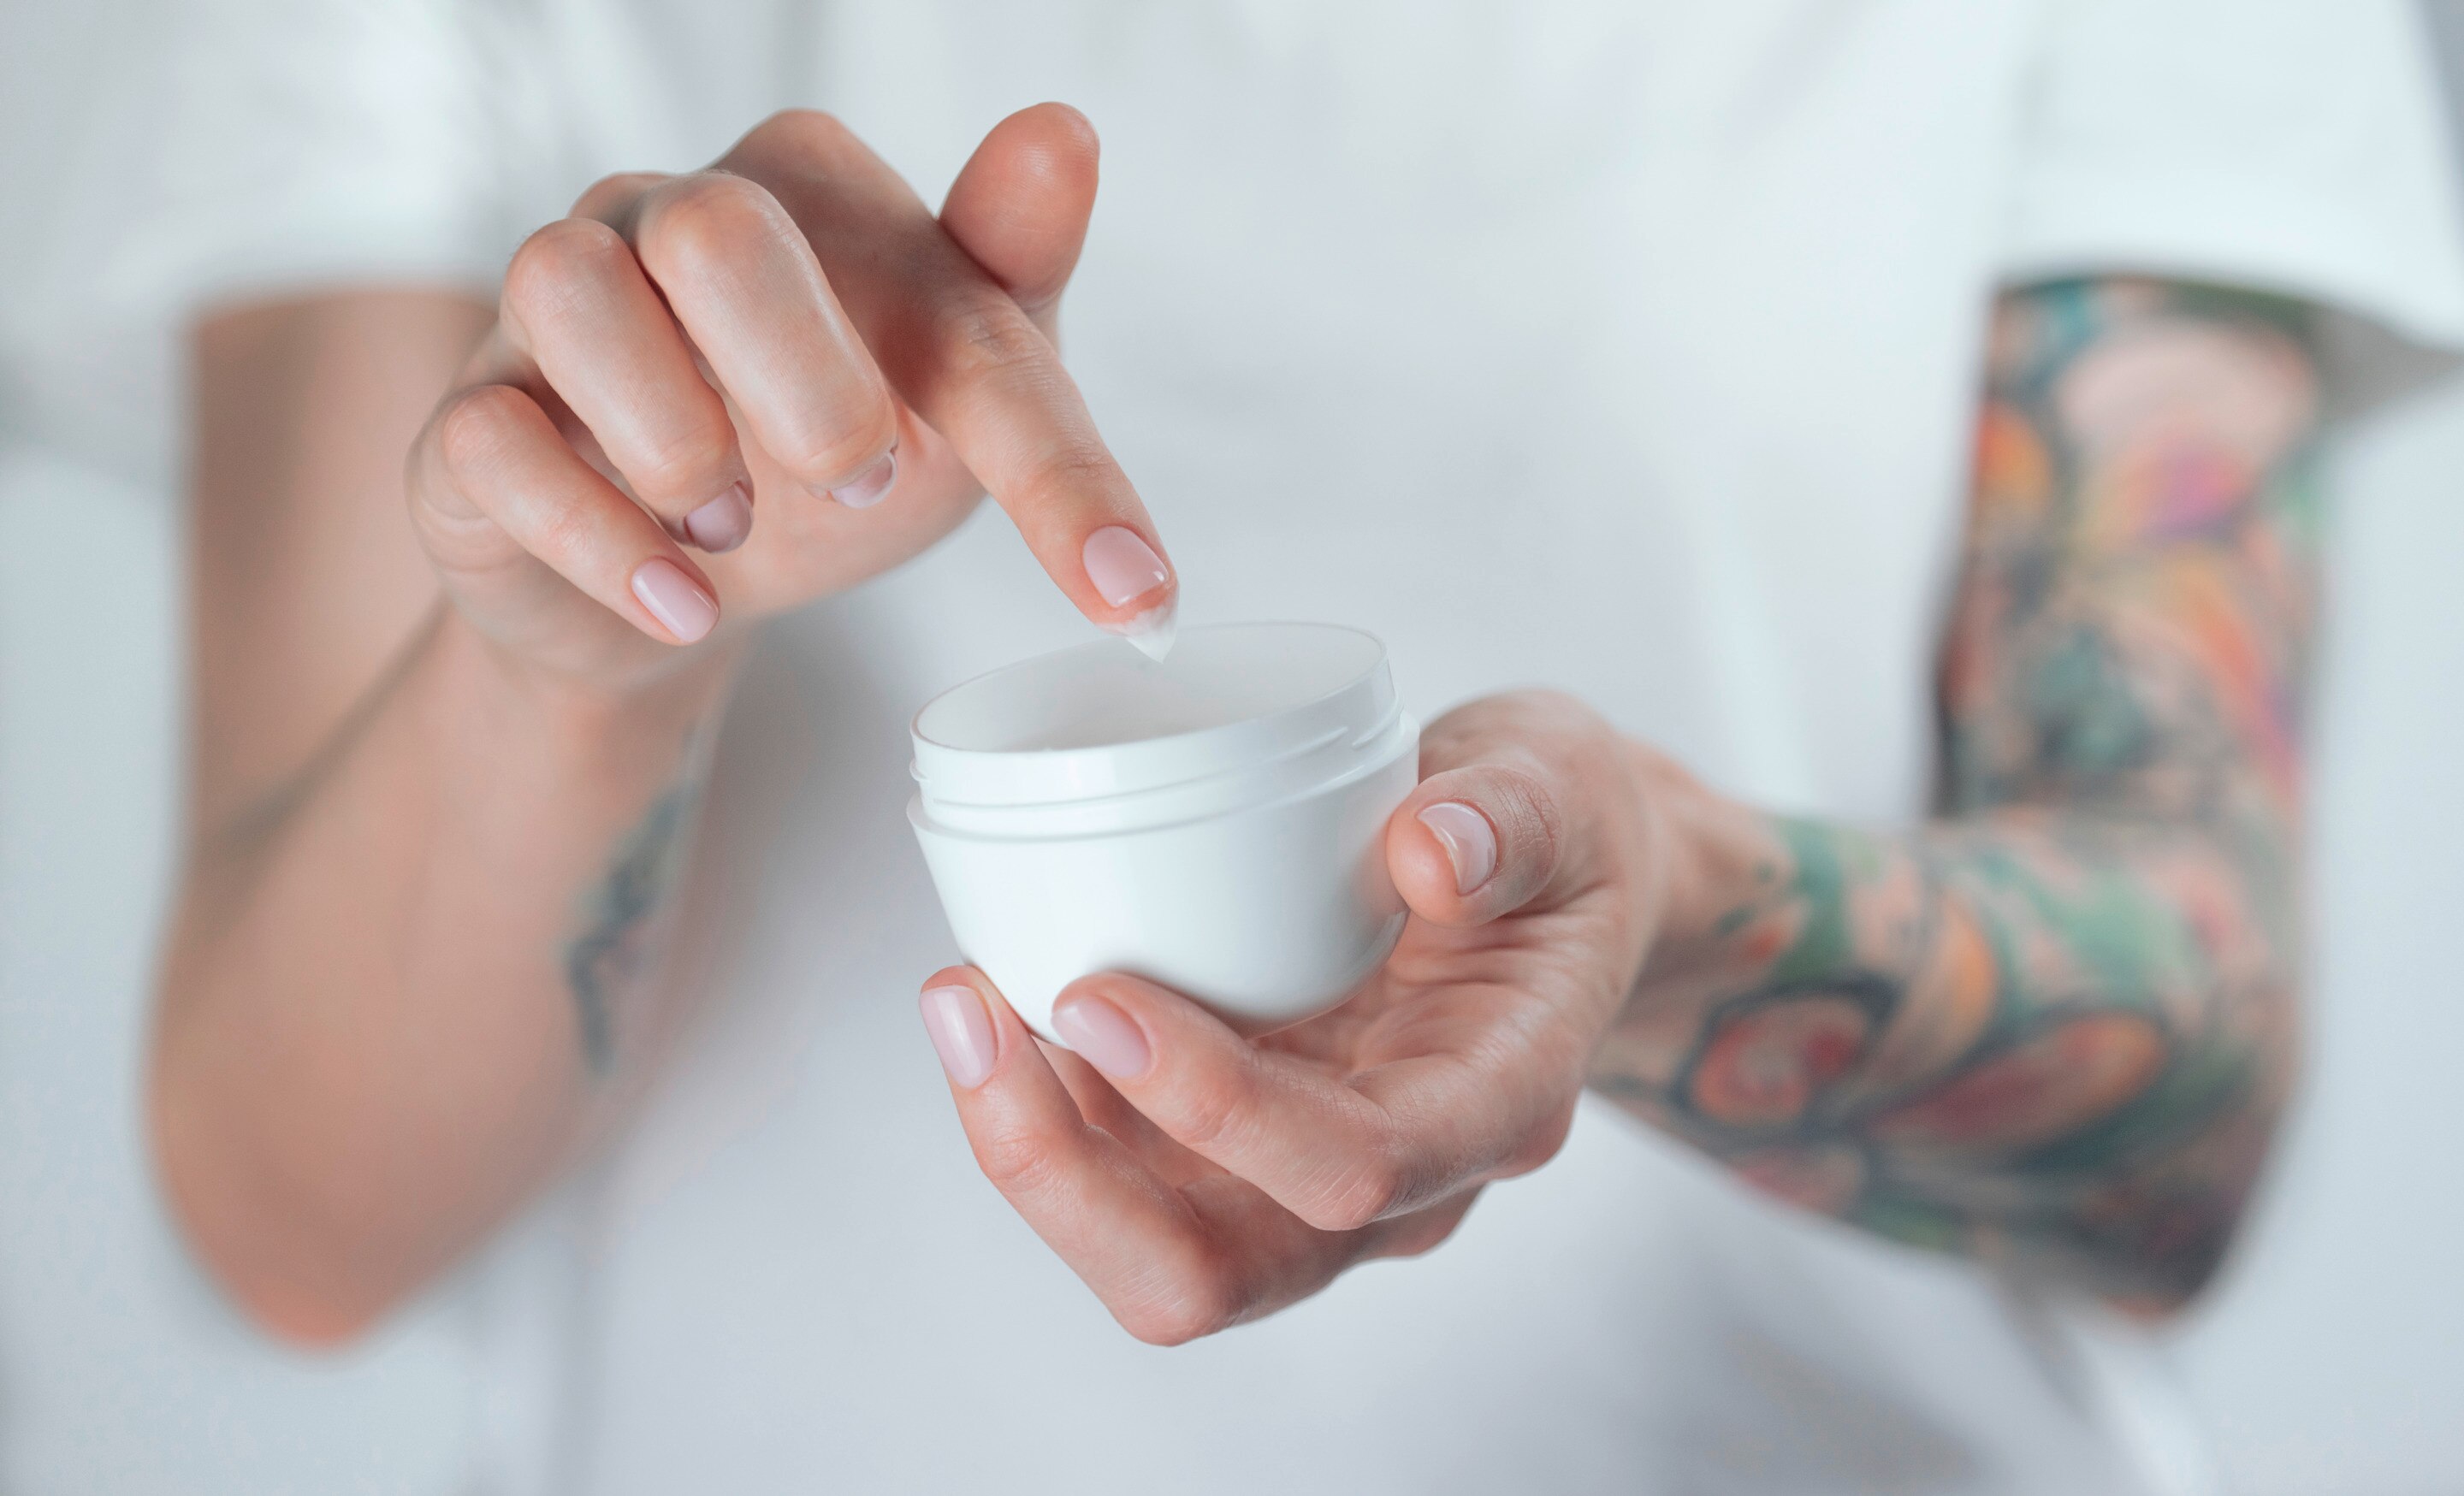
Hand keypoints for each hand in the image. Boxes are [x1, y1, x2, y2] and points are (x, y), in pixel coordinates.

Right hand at [406, 104, 1175, 689]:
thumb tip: (1066, 128)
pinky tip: (679, 599)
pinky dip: (599, 538)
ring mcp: (551, 308)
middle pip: (718, 231)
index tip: (1136, 597)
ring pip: (566, 286)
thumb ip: (1014, 277)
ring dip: (677, 440)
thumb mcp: (950, 397)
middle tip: (858, 483)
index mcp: (812, 193)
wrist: (673, 594)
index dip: (1055, 461)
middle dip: (809, 386)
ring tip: (734, 524)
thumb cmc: (827, 464)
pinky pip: (493, 437)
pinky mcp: (470, 417)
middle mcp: (665, 217)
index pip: (955, 282)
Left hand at [917, 692, 1674, 1343]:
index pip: (1359, 1165)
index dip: (1219, 1108)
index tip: (1100, 990)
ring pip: (1152, 1250)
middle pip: (1218, 1269)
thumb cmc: (1558, 840)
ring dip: (1033, 1147)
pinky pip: (1125, 1174)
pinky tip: (995, 997)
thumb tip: (1428, 850)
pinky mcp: (1243, 1148)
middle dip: (1068, 1176)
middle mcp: (1404, 1179)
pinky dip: (1044, 1103)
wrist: (1553, 880)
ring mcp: (1310, 1176)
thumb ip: (1513, 815)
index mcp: (1497, 1101)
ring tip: (962, 998)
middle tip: (976, 1014)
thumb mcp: (1563, 785)